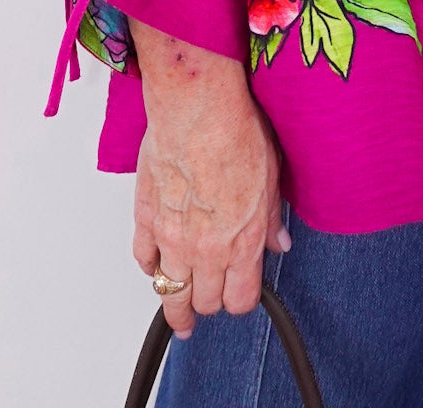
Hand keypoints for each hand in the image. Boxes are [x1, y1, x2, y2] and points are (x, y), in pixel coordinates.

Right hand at [129, 22, 288, 338]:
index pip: (241, 300)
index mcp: (241, 243)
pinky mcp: (146, 217)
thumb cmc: (236, 134)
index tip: (241, 295)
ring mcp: (171, 237)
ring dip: (175, 303)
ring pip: (169, 292)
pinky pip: (143, 256)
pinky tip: (156, 265)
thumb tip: (279, 241)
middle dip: (210, 302)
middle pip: (205, 301)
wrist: (198, 109)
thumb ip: (272, 220)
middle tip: (211, 298)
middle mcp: (205, 250)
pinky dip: (150, 265)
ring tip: (179, 313)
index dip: (242, 301)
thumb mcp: (272, 178)